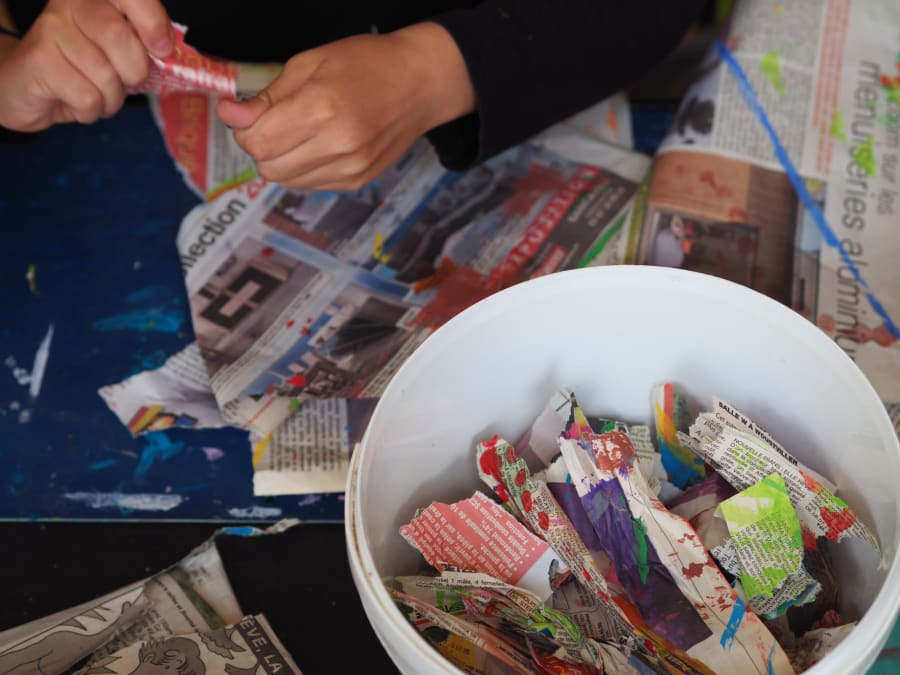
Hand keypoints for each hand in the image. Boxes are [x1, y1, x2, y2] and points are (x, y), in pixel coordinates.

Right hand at [0, 0, 171, 131]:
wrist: (28, 86)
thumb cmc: (82, 69)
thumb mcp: (118, 53)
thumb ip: (143, 47)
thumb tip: (172, 54)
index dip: (152, 22)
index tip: (163, 48)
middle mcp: (71, 6)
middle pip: (119, 36)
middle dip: (134, 71)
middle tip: (126, 81)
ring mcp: (51, 30)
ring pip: (105, 75)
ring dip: (111, 99)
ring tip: (96, 93)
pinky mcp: (40, 60)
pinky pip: (88, 97)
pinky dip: (92, 111)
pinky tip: (77, 101)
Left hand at [216, 22, 474, 190]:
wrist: (419, 83)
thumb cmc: (364, 64)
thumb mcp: (309, 63)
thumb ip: (268, 96)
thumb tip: (230, 116)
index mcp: (321, 108)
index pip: (258, 141)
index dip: (244, 127)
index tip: (245, 112)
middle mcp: (337, 145)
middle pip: (268, 167)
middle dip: (260, 145)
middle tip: (274, 122)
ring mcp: (350, 168)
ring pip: (286, 181)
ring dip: (281, 159)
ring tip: (299, 132)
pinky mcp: (358, 181)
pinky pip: (310, 185)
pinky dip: (303, 168)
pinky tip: (319, 145)